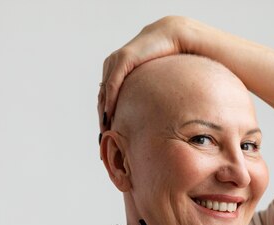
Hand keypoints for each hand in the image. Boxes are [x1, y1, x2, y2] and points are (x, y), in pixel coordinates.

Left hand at [98, 16, 201, 130]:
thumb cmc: (165, 59)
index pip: (105, 97)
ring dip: (103, 114)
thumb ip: (144, 92)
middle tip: (104, 139)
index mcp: (115, 70)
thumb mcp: (150, 80)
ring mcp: (115, 62)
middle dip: (102, 119)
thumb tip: (151, 112)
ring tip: (106, 132)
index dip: (104, 116)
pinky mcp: (123, 59)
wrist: (171, 36)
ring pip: (104, 94)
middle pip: (102, 98)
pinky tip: (109, 115)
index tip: (107, 134)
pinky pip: (113, 85)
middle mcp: (111, 65)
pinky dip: (110, 101)